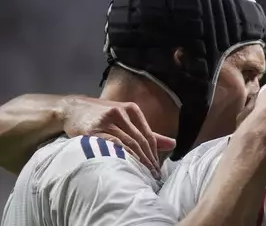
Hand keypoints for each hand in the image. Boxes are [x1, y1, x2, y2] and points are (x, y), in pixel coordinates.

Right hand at [61, 96, 175, 175]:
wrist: (72, 109)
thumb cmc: (102, 115)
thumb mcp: (126, 119)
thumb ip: (149, 133)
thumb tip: (173, 144)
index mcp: (132, 109)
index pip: (148, 135)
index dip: (155, 153)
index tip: (158, 168)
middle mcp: (121, 113)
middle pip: (139, 141)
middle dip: (148, 160)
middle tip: (153, 175)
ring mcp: (107, 121)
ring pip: (127, 144)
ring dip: (137, 161)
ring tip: (142, 174)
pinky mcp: (93, 130)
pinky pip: (111, 145)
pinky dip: (121, 157)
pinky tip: (125, 167)